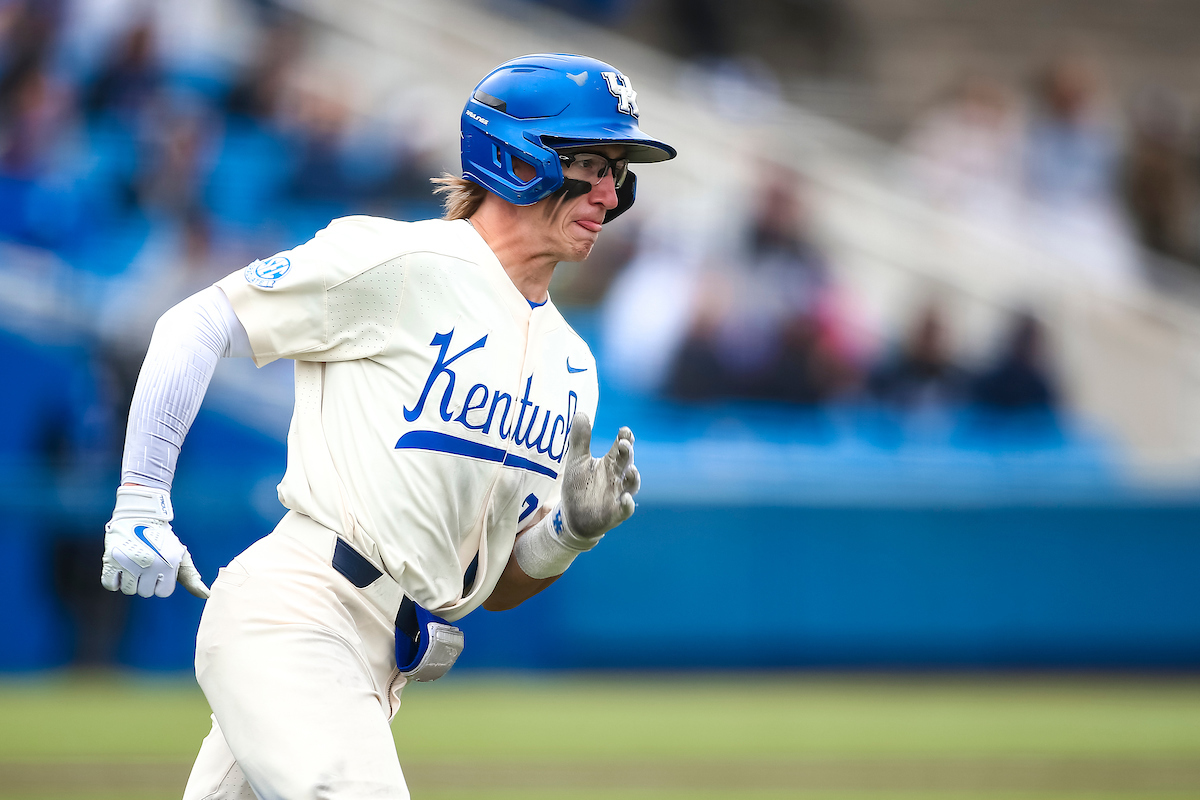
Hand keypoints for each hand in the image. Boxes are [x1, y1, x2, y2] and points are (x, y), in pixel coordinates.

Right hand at [101, 486, 208, 598]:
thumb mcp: (180, 555)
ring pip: (128, 590)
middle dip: (145, 582)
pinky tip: (120, 568)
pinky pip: (110, 584)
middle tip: (145, 565)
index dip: (160, 583)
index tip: (159, 571)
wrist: (141, 515)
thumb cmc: (163, 539)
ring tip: (134, 564)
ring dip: (130, 580)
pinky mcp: (111, 559)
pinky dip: (114, 580)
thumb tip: (206, 595)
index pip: (163, 592)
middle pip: (145, 592)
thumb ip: (191, 577)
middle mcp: (151, 563)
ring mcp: (130, 562)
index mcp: (169, 564)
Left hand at [557, 413, 640, 544]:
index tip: (624, 431)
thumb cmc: (578, 486)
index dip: (625, 438)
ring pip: (632, 485)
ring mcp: (618, 495)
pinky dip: (628, 504)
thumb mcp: (576, 460)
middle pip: (627, 462)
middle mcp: (617, 477)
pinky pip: (625, 509)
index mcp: (610, 463)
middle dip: (628, 453)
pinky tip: (626, 499)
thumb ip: (580, 439)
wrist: (571, 516)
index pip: (621, 447)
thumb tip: (581, 412)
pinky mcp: (615, 513)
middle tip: (624, 444)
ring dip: (634, 477)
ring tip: (631, 470)